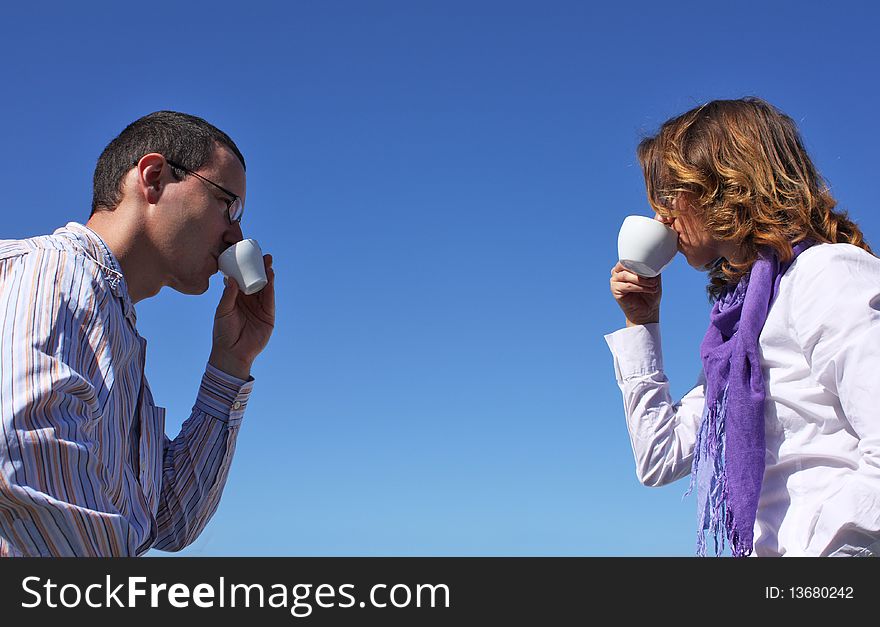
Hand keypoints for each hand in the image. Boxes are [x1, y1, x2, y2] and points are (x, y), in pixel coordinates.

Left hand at [209, 254, 275, 379]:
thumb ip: (228, 296)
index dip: (244, 267)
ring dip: (267, 274)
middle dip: (259, 267)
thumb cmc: (223, 333)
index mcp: (235, 298)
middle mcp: (248, 301)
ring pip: (264, 287)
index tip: (246, 255)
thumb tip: (231, 279)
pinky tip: (271, 276)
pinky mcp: (268, 314)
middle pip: (255, 280)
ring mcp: (259, 307)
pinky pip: (270, 298)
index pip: (241, 279)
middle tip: (261, 254)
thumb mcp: (222, 312)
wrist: (233, 353)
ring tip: (268, 261)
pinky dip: (271, 286)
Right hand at [609, 262, 660, 325]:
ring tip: (653, 285)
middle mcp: (618, 273)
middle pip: (625, 265)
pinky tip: (648, 290)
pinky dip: (638, 287)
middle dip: (640, 270)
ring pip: (626, 276)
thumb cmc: (650, 295)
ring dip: (641, 280)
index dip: (639, 261)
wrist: (648, 311)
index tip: (652, 267)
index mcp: (626, 267)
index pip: (629, 258)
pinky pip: (626, 286)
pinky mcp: (615, 290)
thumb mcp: (654, 278)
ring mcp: (615, 281)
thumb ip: (652, 269)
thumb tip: (654, 261)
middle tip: (653, 278)